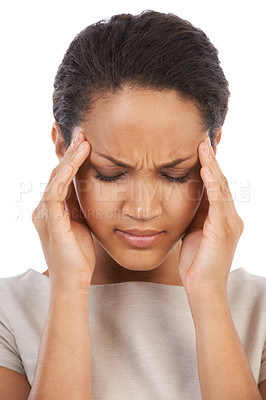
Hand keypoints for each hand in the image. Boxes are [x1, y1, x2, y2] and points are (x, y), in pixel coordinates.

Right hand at [31, 132, 95, 290]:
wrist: (74, 281)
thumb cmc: (80, 255)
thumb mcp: (83, 223)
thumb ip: (81, 205)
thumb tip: (93, 187)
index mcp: (53, 208)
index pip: (60, 177)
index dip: (70, 158)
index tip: (84, 140)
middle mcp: (44, 208)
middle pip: (55, 172)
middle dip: (68, 151)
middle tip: (81, 132)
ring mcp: (44, 214)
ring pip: (54, 178)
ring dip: (68, 158)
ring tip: (82, 140)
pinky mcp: (50, 221)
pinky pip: (55, 192)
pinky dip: (64, 175)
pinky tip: (74, 161)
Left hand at [178, 135, 243, 295]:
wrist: (202, 289)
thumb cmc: (196, 262)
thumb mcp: (194, 231)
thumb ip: (195, 213)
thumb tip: (187, 195)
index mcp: (223, 218)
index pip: (218, 186)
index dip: (210, 166)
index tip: (201, 147)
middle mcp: (231, 217)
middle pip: (222, 181)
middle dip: (213, 159)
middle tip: (205, 137)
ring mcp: (229, 223)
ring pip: (222, 187)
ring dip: (212, 165)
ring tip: (203, 145)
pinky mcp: (223, 230)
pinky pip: (218, 201)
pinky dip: (212, 183)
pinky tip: (205, 169)